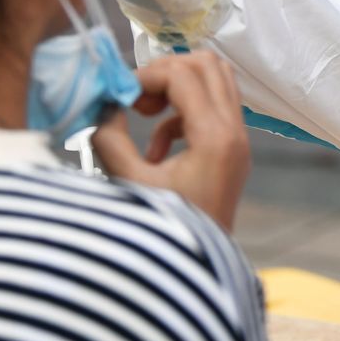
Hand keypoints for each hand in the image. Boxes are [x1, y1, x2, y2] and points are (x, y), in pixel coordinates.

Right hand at [91, 51, 249, 230]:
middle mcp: (236, 134)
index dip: (146, 76)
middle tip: (136, 99)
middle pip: (208, 64)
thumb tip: (100, 107)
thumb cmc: (165, 235)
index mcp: (215, 139)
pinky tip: (154, 150)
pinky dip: (183, 114)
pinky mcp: (232, 152)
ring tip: (143, 114)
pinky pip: (213, 108)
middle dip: (166, 72)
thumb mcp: (130, 185)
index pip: (184, 75)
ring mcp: (239, 142)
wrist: (197, 276)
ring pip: (216, 81)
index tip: (119, 97)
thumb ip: (110, 138)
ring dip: (178, 88)